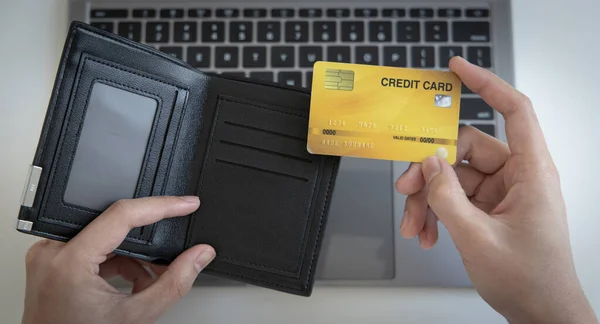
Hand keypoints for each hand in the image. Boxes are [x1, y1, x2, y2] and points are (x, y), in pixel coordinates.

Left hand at [22, 196, 214, 323]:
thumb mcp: (137, 316)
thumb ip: (175, 282)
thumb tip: (200, 255)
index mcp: (68, 261)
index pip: (122, 214)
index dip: (161, 206)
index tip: (185, 204)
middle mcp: (52, 252)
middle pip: (114, 224)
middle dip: (148, 240)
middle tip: (172, 251)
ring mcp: (49, 255)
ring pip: (106, 235)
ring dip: (134, 255)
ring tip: (151, 279)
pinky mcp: (53, 261)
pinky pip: (94, 247)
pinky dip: (119, 261)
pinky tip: (134, 281)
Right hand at [396, 57, 596, 323]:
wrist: (541, 314)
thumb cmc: (530, 280)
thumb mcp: (478, 239)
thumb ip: (448, 197)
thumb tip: (429, 163)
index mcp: (531, 173)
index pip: (514, 111)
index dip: (487, 84)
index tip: (458, 69)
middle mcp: (517, 176)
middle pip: (465, 149)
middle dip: (429, 170)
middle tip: (405, 189)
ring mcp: (502, 193)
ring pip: (454, 177)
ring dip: (429, 200)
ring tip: (414, 226)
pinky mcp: (490, 208)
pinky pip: (456, 198)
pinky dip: (437, 213)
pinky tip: (427, 233)